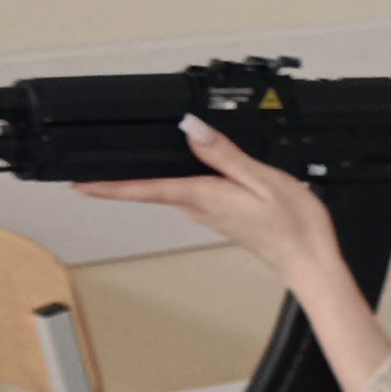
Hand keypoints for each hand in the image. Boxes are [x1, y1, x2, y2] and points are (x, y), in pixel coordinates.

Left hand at [74, 114, 342, 291]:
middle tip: (92, 171)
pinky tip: (188, 171)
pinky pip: (195, 194)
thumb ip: (223, 154)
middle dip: (124, 179)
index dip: (108, 187)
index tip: (79, 185)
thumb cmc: (294, 225)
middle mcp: (201, 209)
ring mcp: (211, 215)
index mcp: (204, 196)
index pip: (145, 190)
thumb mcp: (262, 178)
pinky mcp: (223, 217)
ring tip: (133, 164)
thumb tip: (193, 130)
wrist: (311, 261)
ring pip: (174, 190)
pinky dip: (182, 181)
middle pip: (153, 189)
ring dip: (153, 179)